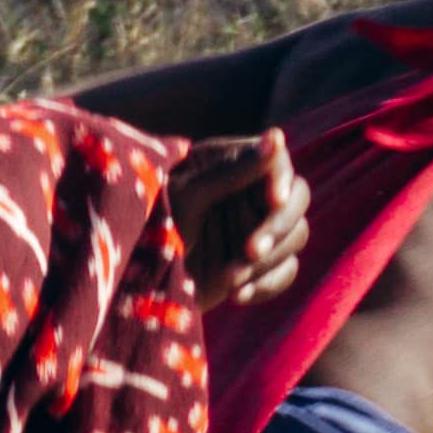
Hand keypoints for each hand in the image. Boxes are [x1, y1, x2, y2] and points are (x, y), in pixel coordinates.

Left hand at [166, 132, 306, 309]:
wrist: (135, 286)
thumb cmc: (152, 227)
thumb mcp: (185, 197)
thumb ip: (232, 170)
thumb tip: (278, 136)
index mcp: (230, 163)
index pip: (277, 162)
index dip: (280, 179)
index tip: (274, 201)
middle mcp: (250, 190)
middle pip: (298, 199)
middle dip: (276, 228)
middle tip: (249, 252)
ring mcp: (259, 225)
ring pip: (296, 236)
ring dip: (266, 261)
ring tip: (228, 279)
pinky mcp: (262, 261)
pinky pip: (287, 270)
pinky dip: (266, 284)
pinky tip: (237, 296)